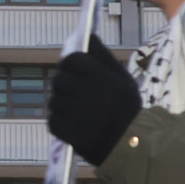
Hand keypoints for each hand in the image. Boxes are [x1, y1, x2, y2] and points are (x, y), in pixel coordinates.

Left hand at [48, 35, 141, 165]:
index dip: (71, 64)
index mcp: (100, 77)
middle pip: (59, 78)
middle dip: (64, 84)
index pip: (72, 59)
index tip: (75, 70)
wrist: (132, 148)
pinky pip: (53, 120)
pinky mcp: (66, 132)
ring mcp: (74, 113)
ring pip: (54, 100)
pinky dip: (60, 122)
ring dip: (62, 104)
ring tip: (78, 111)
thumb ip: (103, 56)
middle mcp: (85, 93)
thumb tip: (87, 36)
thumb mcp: (122, 79)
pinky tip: (75, 125)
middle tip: (75, 92)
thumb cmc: (127, 110)